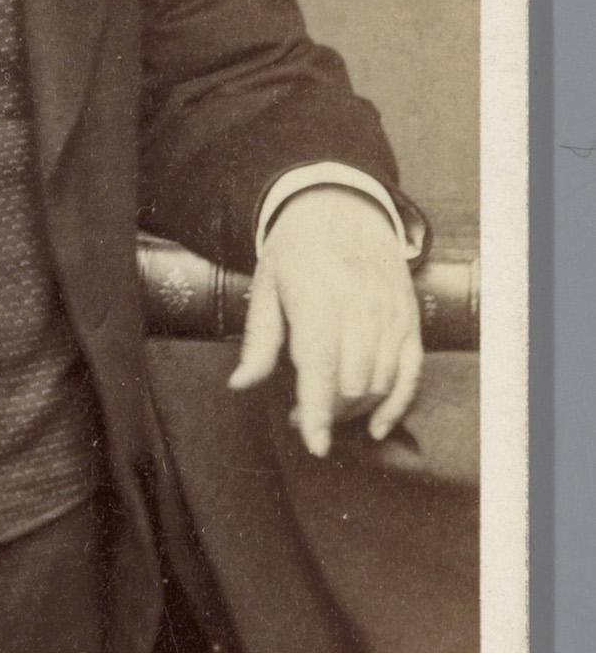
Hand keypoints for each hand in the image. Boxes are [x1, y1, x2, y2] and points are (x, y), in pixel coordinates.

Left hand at [227, 185, 421, 456]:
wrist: (341, 207)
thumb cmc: (296, 250)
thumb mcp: (265, 285)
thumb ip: (259, 341)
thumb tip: (240, 385)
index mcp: (318, 299)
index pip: (321, 368)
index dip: (318, 413)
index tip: (314, 445)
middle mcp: (360, 308)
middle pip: (351, 385)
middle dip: (327, 413)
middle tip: (299, 415)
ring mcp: (390, 315)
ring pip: (379, 384)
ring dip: (353, 411)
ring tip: (327, 409)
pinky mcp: (409, 319)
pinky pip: (412, 373)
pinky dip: (397, 404)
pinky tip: (377, 426)